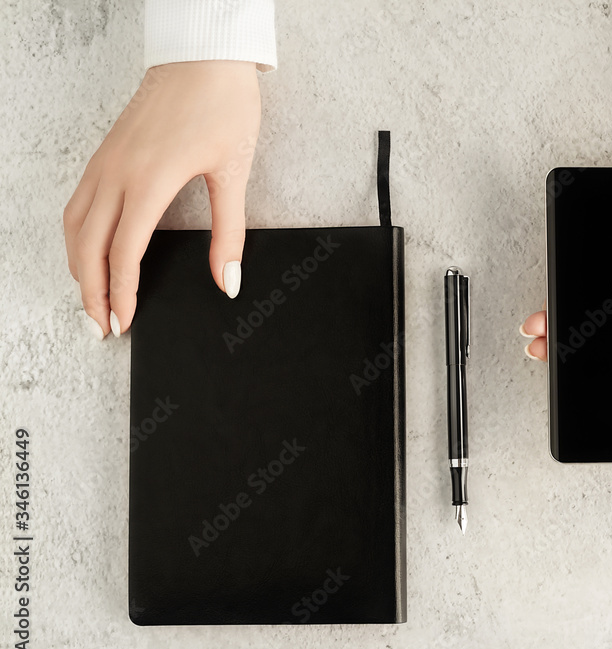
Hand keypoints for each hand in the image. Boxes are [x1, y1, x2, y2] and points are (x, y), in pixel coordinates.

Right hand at [63, 60, 261, 338]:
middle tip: (101, 328)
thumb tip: (228, 281)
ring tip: (92, 301)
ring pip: (74, 226)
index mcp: (149, 181)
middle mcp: (117, 173)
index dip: (123, 294)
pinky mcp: (104, 153)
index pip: (124, 253)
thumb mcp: (234, 173)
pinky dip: (76, 237)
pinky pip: (77, 203)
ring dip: (78, 268)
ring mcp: (105, 161)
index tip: (125, 322)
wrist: (203, 55)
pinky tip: (87, 254)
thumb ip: (230, 234)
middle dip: (92, 293)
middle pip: (88, 247)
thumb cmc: (223, 107)